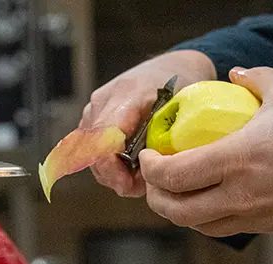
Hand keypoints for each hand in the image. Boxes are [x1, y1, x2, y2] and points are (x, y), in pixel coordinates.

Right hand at [81, 50, 215, 196]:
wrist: (174, 66)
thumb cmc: (183, 87)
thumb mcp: (181, 114)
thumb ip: (164, 140)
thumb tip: (151, 173)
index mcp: (128, 95)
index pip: (104, 138)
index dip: (111, 167)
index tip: (127, 185)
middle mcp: (104, 100)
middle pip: (92, 150)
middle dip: (112, 176)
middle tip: (138, 188)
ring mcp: (95, 106)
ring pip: (89, 152)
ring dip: (110, 172)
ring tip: (137, 179)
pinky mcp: (94, 115)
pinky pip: (92, 147)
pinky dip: (108, 163)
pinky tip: (129, 168)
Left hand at [140, 67, 272, 236]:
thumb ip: (255, 79)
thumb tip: (236, 76)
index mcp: (239, 158)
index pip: (174, 175)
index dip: (151, 169)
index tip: (148, 157)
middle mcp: (242, 195)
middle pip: (177, 211)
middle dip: (155, 198)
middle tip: (154, 180)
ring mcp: (256, 216)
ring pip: (199, 227)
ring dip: (178, 212)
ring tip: (176, 194)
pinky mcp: (271, 227)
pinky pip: (226, 229)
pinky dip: (207, 219)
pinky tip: (210, 201)